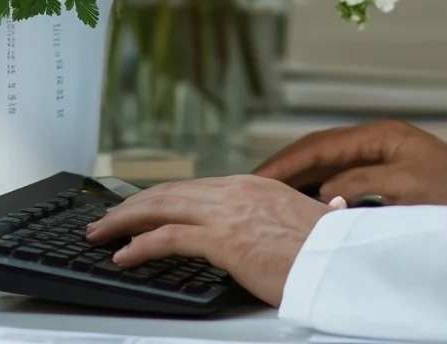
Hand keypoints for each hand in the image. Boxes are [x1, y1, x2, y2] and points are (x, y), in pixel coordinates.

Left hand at [85, 175, 327, 305]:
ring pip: (159, 208)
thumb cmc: (331, 249)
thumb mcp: (310, 222)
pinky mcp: (222, 239)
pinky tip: (124, 256)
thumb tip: (320, 214)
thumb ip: (300, 215)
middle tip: (107, 219)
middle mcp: (235, 191)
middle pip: (168, 193)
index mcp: (253, 186)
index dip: (161, 198)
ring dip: (124, 222)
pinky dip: (139, 245)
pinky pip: (166, 237)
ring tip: (102, 234)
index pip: (193, 188)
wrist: (344, 260)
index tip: (141, 207)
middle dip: (131, 206)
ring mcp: (226, 213)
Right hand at [254, 119, 446, 205]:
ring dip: (299, 178)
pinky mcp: (386, 174)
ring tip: (269, 196)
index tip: (258, 177)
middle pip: (318, 151)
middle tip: (251, 186)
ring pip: (327, 164)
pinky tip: (304, 202)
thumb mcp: (407, 188)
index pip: (319, 144)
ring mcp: (381, 155)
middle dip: (285, 168)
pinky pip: (342, 177)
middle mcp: (376, 140)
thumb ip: (362, 183)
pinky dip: (319, 187)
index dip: (286, 161)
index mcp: (379, 135)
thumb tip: (325, 189)